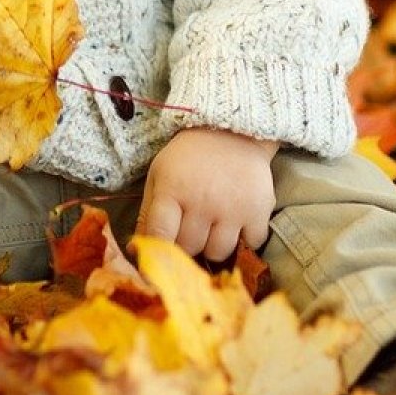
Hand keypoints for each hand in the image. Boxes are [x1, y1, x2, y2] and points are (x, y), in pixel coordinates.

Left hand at [136, 127, 278, 261]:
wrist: (234, 131)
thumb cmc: (189, 157)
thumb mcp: (160, 174)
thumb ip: (147, 213)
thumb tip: (136, 250)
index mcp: (173, 189)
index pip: (160, 235)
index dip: (156, 253)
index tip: (156, 263)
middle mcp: (203, 201)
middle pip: (189, 247)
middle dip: (185, 245)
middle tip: (189, 231)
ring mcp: (233, 208)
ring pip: (217, 252)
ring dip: (212, 246)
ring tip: (212, 227)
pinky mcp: (259, 210)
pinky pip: (250, 244)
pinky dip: (244, 241)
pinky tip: (237, 224)